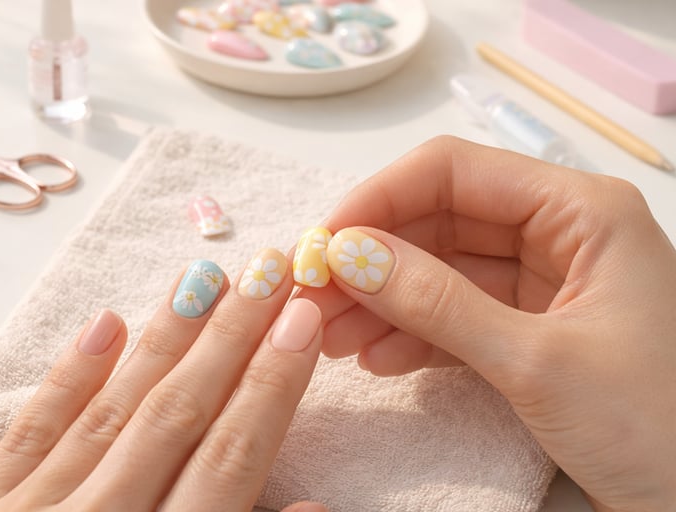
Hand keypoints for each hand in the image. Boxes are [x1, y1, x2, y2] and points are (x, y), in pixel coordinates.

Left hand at [0, 250, 327, 511]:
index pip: (229, 459)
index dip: (271, 387)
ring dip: (164, 341)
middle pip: (177, 417)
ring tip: (205, 277)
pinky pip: (27, 438)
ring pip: (111, 412)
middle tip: (268, 270)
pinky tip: (103, 326)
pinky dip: (67, 381)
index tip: (303, 321)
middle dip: (231, 339)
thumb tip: (313, 509)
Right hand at [303, 136, 675, 511]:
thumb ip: (437, 303)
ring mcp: (542, 283)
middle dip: (374, 260)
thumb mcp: (536, 361)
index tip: (324, 242)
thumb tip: (350, 255)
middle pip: (440, 222)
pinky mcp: (530, 329)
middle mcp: (560, 234)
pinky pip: (457, 315)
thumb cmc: (657, 426)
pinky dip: (413, 334)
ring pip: (441, 272)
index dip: (380, 199)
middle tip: (315, 296)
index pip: (455, 172)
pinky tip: (376, 358)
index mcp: (581, 211)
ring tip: (332, 339)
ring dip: (383, 302)